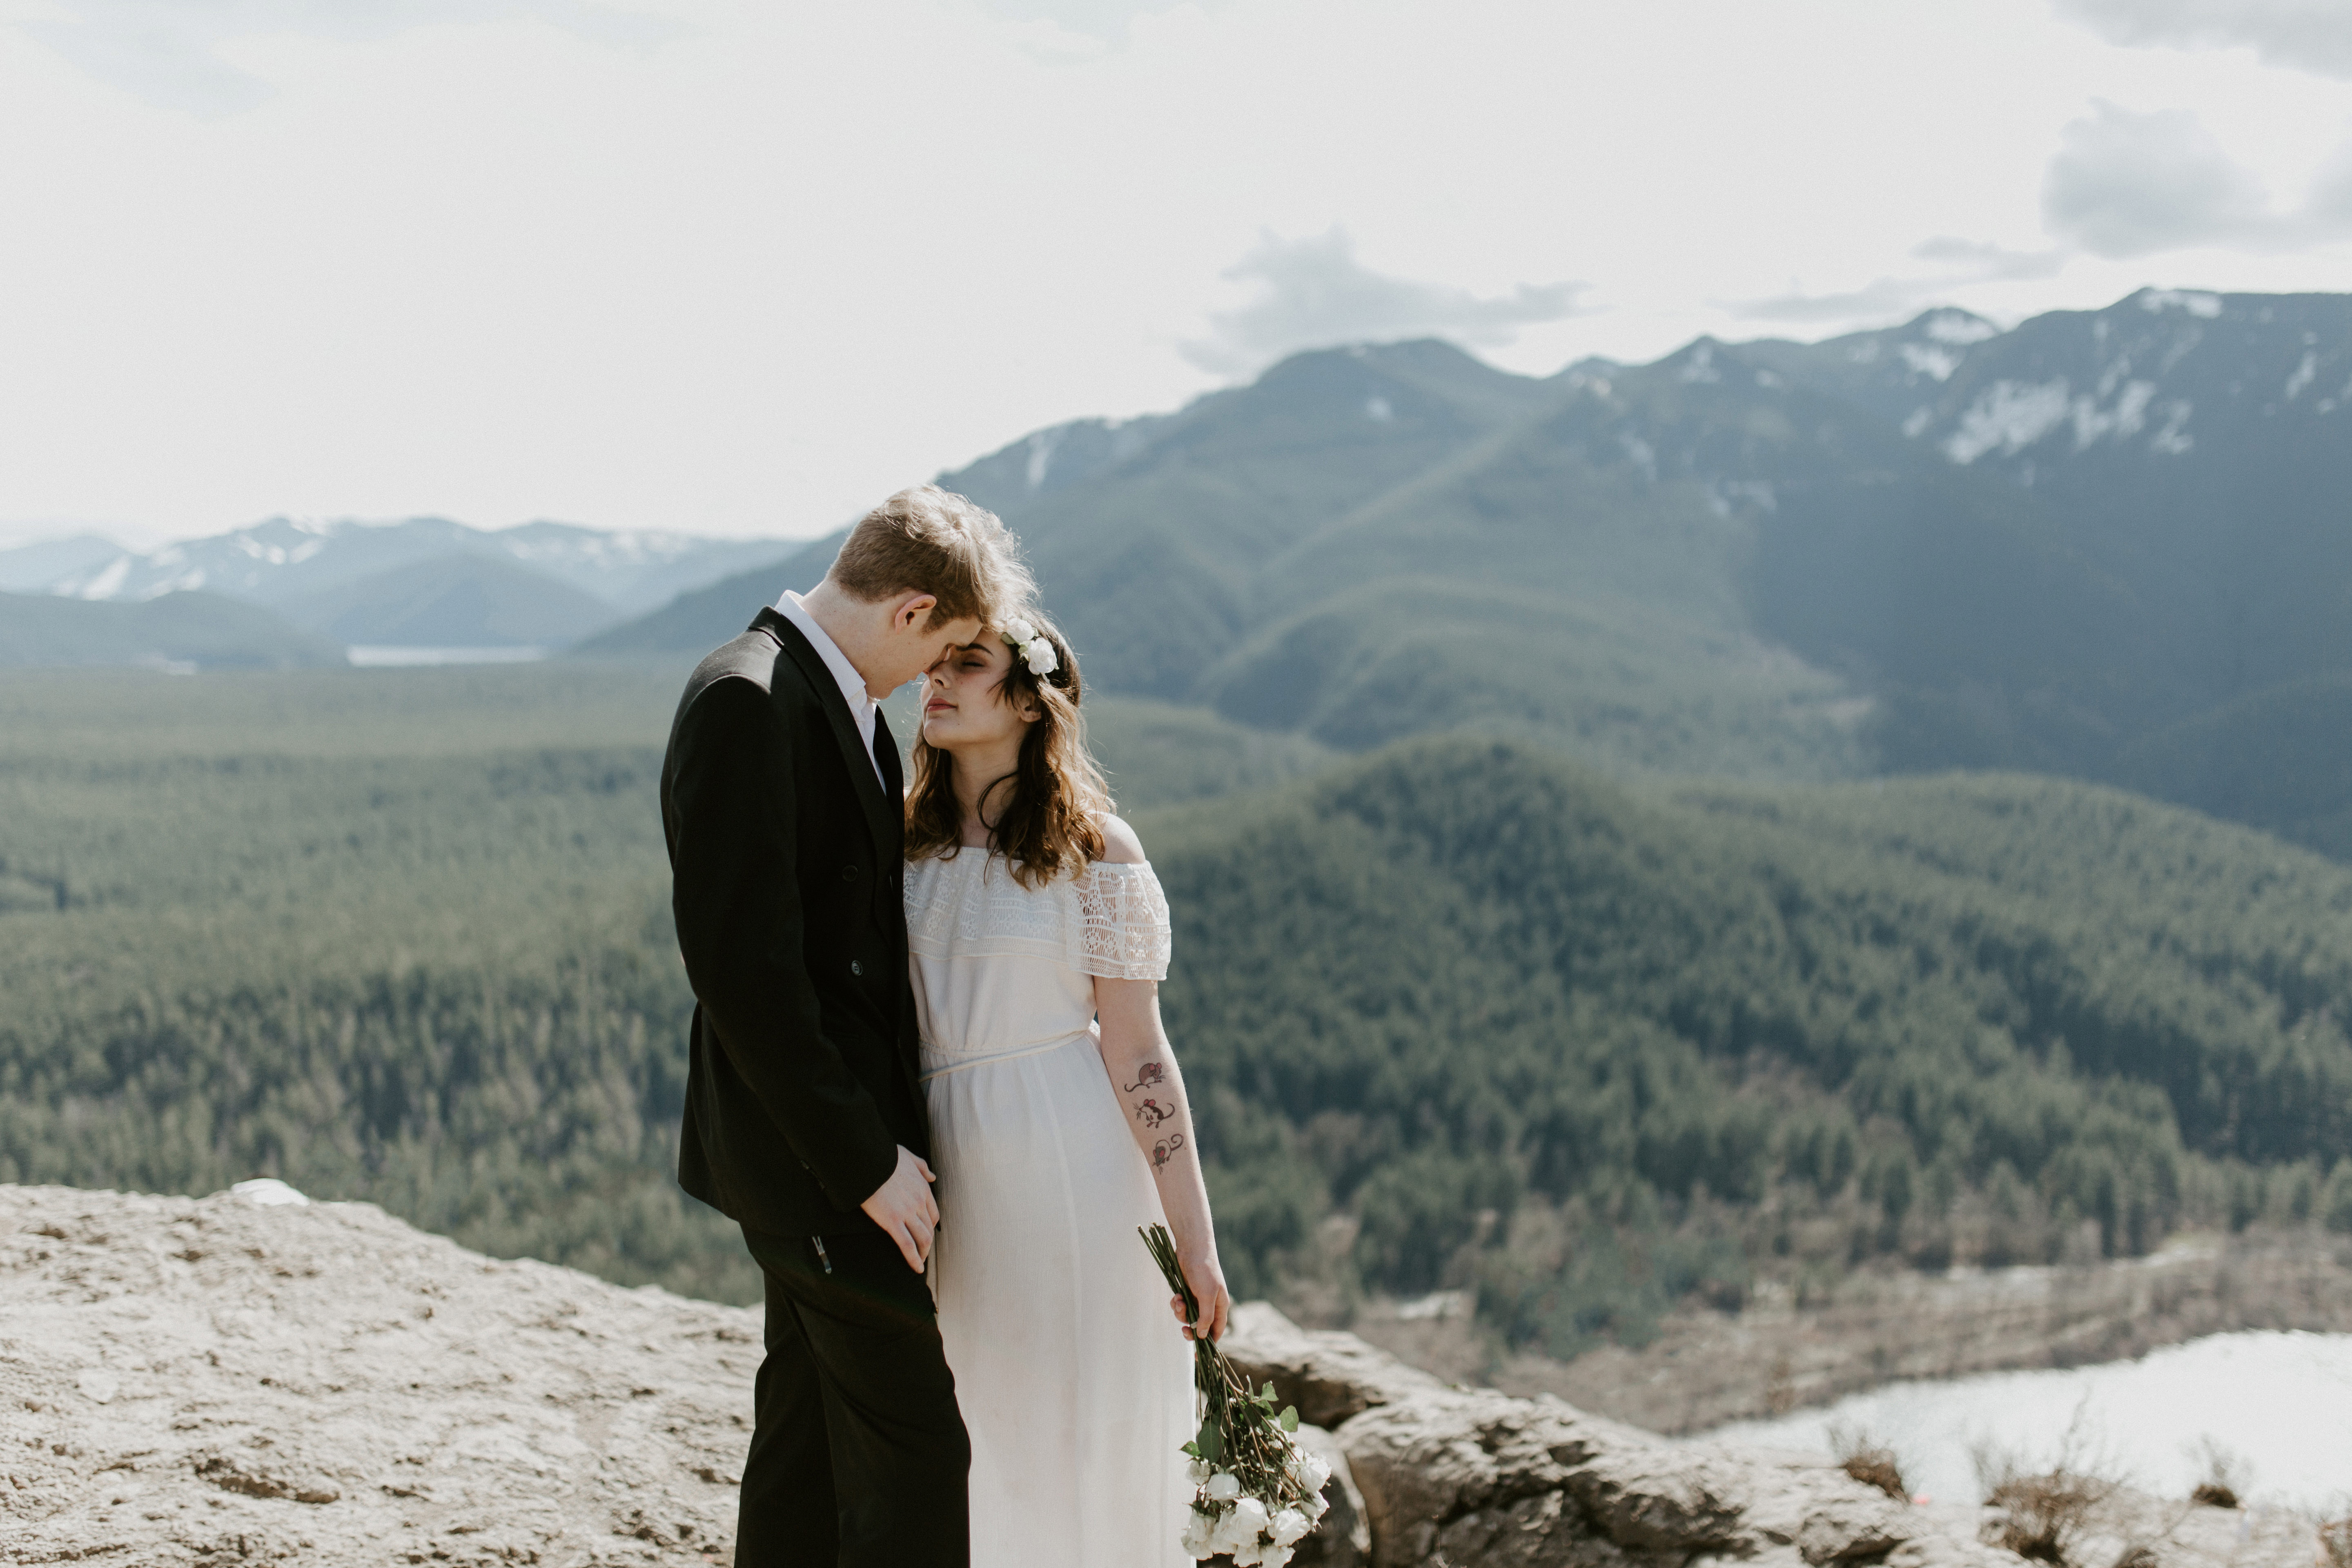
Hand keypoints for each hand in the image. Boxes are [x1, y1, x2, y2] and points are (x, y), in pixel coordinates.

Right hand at [859, 1145, 937, 1272]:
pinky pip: (907, 1245)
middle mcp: (918, 1202)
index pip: (933, 1214)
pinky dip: (913, 1259)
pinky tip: (916, 1268)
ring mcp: (907, 1213)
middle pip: (928, 1228)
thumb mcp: (909, 1157)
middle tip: (922, 1251)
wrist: (868, 1161)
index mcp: (923, 1189)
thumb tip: (933, 1176)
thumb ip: (923, 1167)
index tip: (926, 1232)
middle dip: (927, 1243)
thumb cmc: (885, 1158)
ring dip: (923, 1253)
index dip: (930, 1226)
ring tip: (920, 1263)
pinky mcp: (892, 1222)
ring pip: (922, 1239)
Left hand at [1166, 1247, 1230, 1343]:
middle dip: (1190, 1329)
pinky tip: (1176, 1295)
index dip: (1209, 1344)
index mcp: (1220, 1306)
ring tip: (1178, 1301)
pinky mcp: (1186, 1292)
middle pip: (1200, 1327)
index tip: (1198, 1356)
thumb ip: (1206, 1317)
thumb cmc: (1204, 1271)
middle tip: (1184, 1330)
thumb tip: (1204, 1337)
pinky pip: (1180, 1306)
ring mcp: (1197, 1298)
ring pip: (1187, 1317)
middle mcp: (1210, 1304)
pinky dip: (1176, 1304)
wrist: (1192, 1249)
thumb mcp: (1207, 1296)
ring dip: (1181, 1313)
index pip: (1216, 1331)